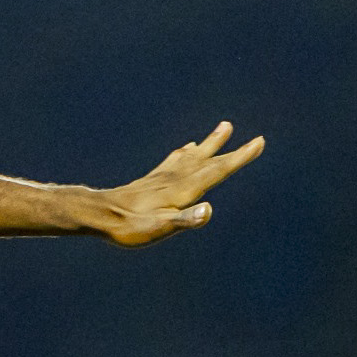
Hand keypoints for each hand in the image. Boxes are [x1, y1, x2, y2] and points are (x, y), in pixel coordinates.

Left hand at [96, 123, 264, 246]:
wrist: (98, 215)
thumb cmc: (129, 226)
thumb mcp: (159, 228)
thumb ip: (185, 220)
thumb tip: (208, 210)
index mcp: (183, 189)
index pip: (217, 170)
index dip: (239, 157)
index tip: (258, 141)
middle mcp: (175, 179)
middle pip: (208, 160)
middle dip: (230, 149)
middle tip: (251, 135)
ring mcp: (162, 178)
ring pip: (192, 156)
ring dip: (209, 144)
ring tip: (223, 128)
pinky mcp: (150, 181)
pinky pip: (173, 161)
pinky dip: (185, 153)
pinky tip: (186, 149)